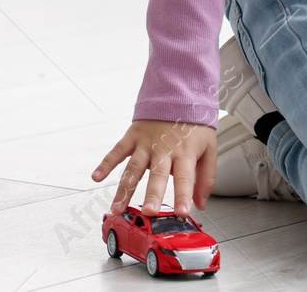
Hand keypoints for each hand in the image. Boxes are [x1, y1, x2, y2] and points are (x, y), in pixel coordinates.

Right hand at [91, 119, 217, 218]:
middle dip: (153, 194)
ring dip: (124, 189)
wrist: (179, 94)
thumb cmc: (194, 125)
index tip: (181, 212)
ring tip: (118, 207)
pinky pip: (117, 151)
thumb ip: (206, 177)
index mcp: (185, 152)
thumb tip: (200, 204)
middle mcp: (164, 149)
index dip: (183, 195)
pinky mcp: (133, 136)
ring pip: (133, 168)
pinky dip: (105, 163)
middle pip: (158, 174)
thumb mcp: (209, 148)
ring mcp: (146, 142)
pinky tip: (97, 176)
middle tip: (149, 212)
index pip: (185, 177)